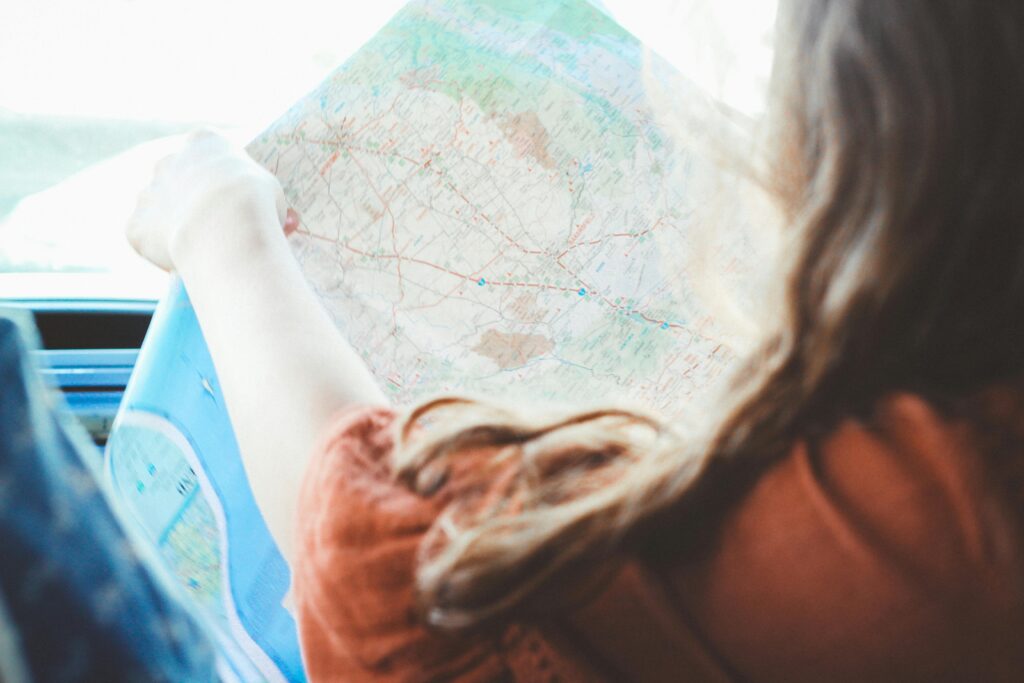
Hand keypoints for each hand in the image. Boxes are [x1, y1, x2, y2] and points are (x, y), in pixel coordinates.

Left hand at [127, 129, 298, 271]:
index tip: (237, 199)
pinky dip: (162, 252)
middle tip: (220, 228)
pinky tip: (184, 262)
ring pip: (159, 210)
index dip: (224, 179)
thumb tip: (278, 218)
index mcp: (203, 142)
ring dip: (174, 225)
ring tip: (202, 249)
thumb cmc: (256, 204)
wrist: (224, 229)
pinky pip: (148, 240)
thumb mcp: (272, 192)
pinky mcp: (136, 227)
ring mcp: (147, 194)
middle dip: (194, 200)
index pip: (208, 153)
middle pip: (178, 179)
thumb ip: (260, 197)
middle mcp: (168, 161)